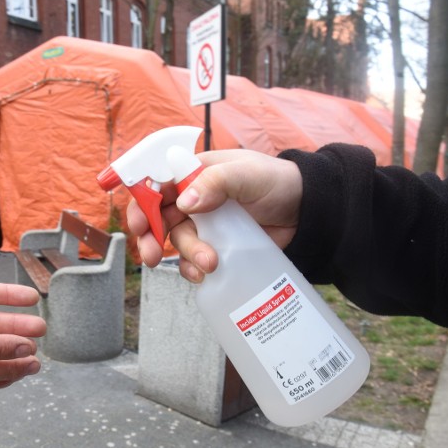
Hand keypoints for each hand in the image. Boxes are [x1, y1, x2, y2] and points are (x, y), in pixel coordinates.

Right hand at [128, 149, 302, 282]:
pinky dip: (193, 268)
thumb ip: (215, 182)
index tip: (140, 225)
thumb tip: (185, 202)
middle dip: (151, 238)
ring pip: (177, 242)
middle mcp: (193, 198)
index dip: (142, 204)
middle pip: (158, 218)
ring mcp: (203, 224)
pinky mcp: (216, 246)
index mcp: (194, 173)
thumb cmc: (277, 182)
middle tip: (151, 256)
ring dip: (185, 255)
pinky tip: (204, 274)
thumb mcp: (247, 175)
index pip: (156, 185)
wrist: (307, 211)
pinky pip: (192, 259)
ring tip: (209, 264)